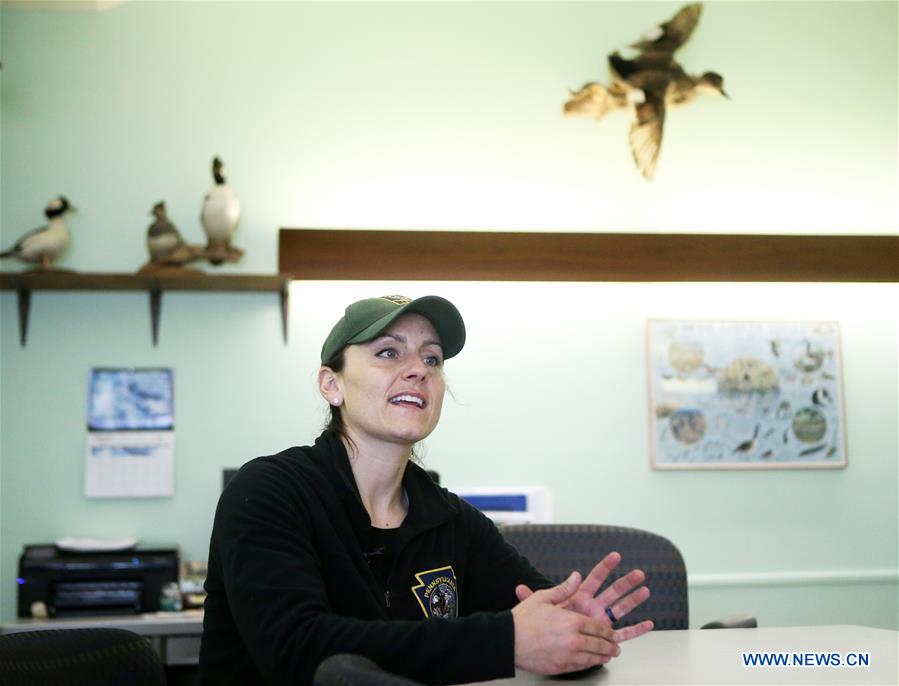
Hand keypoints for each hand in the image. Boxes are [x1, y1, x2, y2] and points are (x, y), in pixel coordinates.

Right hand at [511, 571, 620, 674]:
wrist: (508, 641)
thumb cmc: (523, 620)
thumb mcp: (543, 598)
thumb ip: (564, 588)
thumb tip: (576, 577)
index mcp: (571, 621)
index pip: (598, 628)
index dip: (607, 632)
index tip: (612, 633)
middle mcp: (573, 639)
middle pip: (599, 644)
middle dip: (610, 646)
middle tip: (615, 647)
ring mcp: (568, 655)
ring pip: (593, 658)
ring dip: (604, 657)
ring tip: (609, 656)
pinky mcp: (561, 667)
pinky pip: (581, 666)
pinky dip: (590, 664)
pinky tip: (592, 662)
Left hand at [515, 552, 654, 642]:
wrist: (551, 641)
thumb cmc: (547, 622)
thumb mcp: (540, 609)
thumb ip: (532, 598)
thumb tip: (518, 587)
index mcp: (580, 596)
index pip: (595, 578)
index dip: (605, 567)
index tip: (616, 555)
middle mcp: (594, 606)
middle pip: (613, 591)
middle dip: (626, 582)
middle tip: (639, 573)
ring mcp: (601, 620)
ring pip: (621, 609)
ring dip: (634, 600)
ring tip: (646, 590)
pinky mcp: (604, 636)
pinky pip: (623, 634)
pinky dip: (636, 630)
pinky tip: (649, 624)